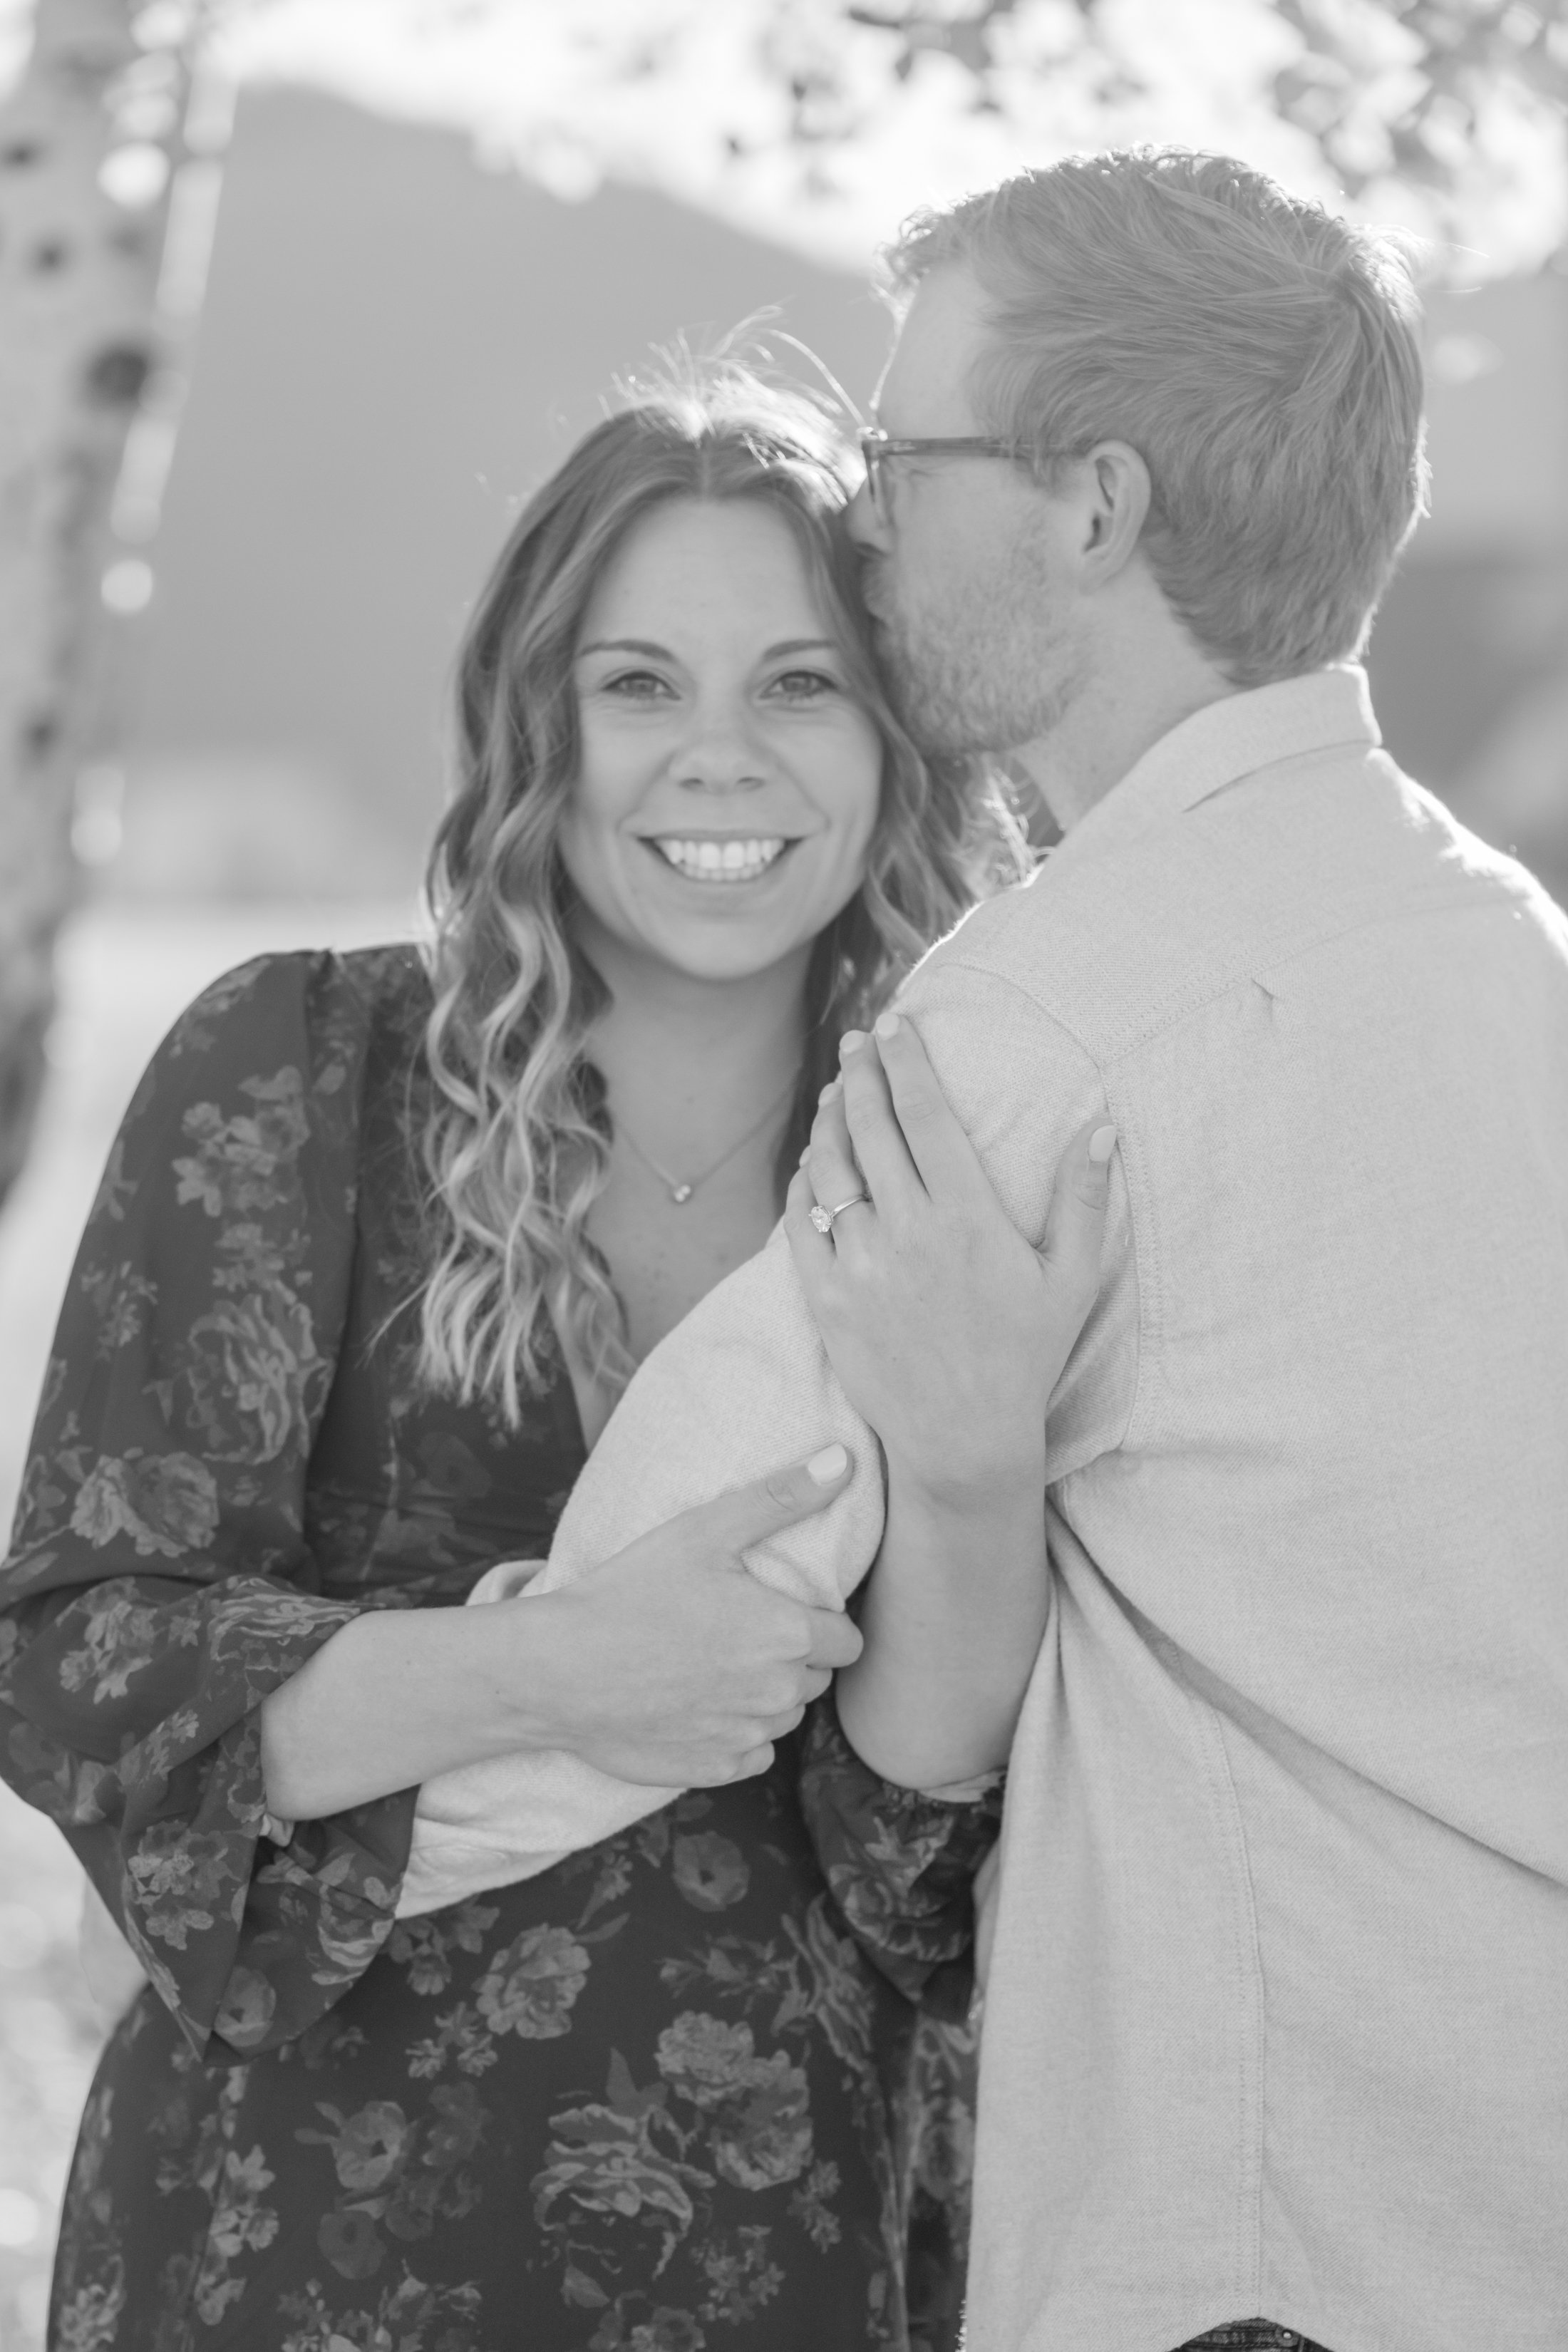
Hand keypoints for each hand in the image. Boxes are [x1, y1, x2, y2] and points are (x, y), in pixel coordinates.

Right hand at [511, 1446, 863, 1787]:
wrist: (559, 1669)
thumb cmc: (630, 1591)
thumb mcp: (704, 1530)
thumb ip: (782, 1497)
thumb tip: (844, 1461)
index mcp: (788, 1634)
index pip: (848, 1641)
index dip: (820, 1623)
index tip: (778, 1610)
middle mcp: (779, 1693)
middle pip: (816, 1677)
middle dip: (791, 1657)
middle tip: (735, 1631)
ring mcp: (748, 1737)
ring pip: (784, 1717)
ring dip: (764, 1696)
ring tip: (710, 1665)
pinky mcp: (716, 1770)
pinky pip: (753, 1754)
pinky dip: (735, 1734)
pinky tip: (695, 1704)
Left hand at [784, 1011, 1115, 1507]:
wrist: (963, 1441)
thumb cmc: (1025, 1357)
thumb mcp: (1071, 1280)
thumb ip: (1086, 1199)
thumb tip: (1103, 1125)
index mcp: (968, 1219)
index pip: (925, 1115)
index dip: (907, 1062)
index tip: (896, 1027)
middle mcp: (908, 1234)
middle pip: (871, 1128)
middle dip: (862, 1073)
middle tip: (862, 1044)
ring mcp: (859, 1266)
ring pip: (829, 1167)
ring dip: (829, 1119)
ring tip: (837, 1092)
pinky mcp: (825, 1298)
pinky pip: (800, 1221)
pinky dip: (804, 1182)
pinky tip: (814, 1162)